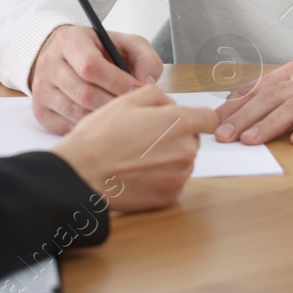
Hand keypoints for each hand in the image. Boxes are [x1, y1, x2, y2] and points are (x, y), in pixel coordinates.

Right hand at [28, 25, 163, 135]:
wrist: (66, 58)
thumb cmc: (100, 52)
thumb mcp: (126, 44)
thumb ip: (144, 58)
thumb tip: (146, 83)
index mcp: (70, 41)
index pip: (90, 66)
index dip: (117, 82)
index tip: (137, 90)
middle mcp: (50, 64)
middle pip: (84, 93)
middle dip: (113, 104)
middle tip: (133, 108)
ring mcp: (42, 89)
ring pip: (76, 113)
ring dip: (103, 118)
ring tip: (121, 116)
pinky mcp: (40, 110)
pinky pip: (67, 127)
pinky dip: (88, 128)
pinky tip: (102, 122)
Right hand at [50, 84, 217, 211]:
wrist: (83, 172)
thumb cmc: (101, 136)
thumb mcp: (127, 100)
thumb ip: (158, 95)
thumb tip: (170, 103)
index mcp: (179, 123)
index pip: (209, 118)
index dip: (197, 117)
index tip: (187, 120)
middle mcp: (186, 150)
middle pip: (192, 140)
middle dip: (175, 136)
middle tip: (145, 137)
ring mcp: (179, 176)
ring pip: (182, 162)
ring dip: (167, 158)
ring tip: (137, 156)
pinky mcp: (169, 196)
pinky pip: (172, 182)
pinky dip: (159, 178)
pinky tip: (137, 172)